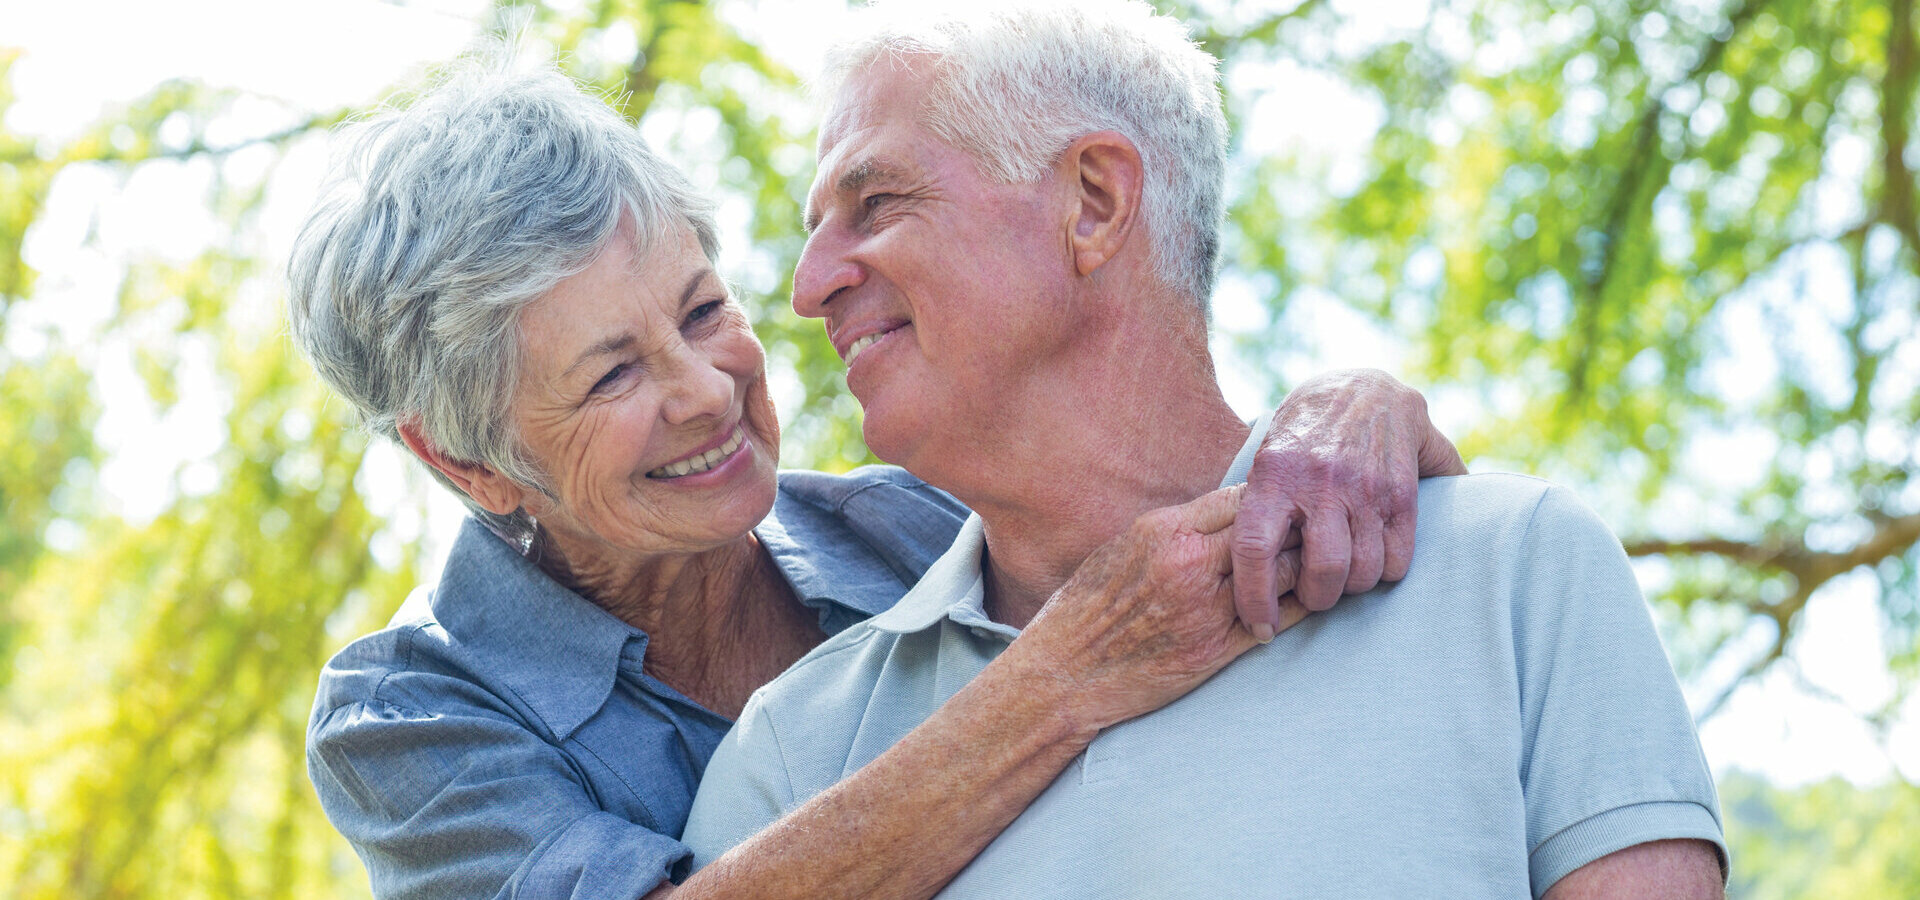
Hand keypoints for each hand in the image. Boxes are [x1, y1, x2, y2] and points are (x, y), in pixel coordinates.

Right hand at [1005, 485, 1307, 735]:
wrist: (1064, 673)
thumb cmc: (1086, 608)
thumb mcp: (1124, 548)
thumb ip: (1175, 530)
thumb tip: (1220, 514)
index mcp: (1165, 531)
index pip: (1241, 497)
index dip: (1268, 498)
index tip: (1280, 504)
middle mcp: (1189, 565)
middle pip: (1271, 531)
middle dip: (1296, 529)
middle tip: (1313, 531)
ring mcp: (1206, 610)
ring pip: (1284, 575)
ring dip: (1304, 568)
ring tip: (1317, 564)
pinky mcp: (1216, 652)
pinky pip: (1278, 622)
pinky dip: (1298, 608)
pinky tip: (1306, 602)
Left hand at [1232, 369, 1465, 635]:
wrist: (1363, 387)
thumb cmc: (1301, 436)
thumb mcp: (1264, 459)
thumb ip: (1250, 508)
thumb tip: (1213, 567)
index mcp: (1273, 475)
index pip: (1254, 549)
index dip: (1253, 598)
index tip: (1258, 628)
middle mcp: (1320, 482)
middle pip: (1321, 573)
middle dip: (1316, 600)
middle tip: (1311, 596)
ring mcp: (1365, 488)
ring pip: (1363, 573)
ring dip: (1353, 588)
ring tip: (1342, 576)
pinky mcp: (1401, 493)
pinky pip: (1398, 560)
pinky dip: (1386, 572)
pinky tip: (1373, 558)